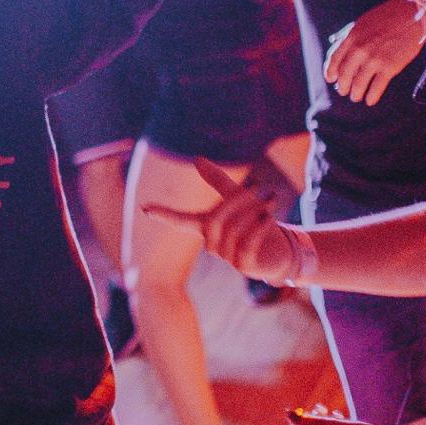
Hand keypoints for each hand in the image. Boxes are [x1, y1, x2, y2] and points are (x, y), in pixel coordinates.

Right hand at [142, 158, 299, 284]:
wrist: (280, 252)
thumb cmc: (256, 222)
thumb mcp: (239, 199)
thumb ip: (218, 181)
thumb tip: (196, 158)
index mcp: (207, 228)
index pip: (181, 222)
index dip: (164, 214)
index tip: (145, 208)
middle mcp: (213, 245)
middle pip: (214, 220)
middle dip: (236, 199)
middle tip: (257, 184)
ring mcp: (227, 258)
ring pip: (233, 230)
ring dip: (254, 210)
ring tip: (270, 197)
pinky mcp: (244, 266)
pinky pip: (248, 243)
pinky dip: (260, 226)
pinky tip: (270, 215)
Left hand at [323, 0, 425, 105]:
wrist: (413, 14)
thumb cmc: (389, 16)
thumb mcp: (363, 21)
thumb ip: (350, 34)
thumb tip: (335, 43)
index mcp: (352, 37)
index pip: (334, 59)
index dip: (331, 72)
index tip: (331, 79)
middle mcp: (360, 49)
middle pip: (344, 75)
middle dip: (343, 86)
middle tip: (344, 91)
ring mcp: (374, 59)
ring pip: (358, 84)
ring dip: (356, 94)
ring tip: (357, 97)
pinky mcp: (389, 67)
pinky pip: (376, 88)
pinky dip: (371, 97)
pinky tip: (370, 101)